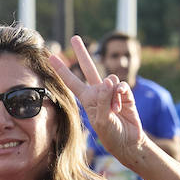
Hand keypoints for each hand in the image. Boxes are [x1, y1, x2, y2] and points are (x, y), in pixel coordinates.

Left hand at [49, 36, 145, 169]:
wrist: (128, 141)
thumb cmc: (111, 134)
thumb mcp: (102, 121)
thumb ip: (104, 100)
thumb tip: (109, 80)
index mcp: (87, 99)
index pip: (71, 82)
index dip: (61, 70)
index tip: (51, 57)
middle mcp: (98, 92)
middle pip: (88, 68)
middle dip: (82, 52)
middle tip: (75, 38)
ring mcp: (111, 91)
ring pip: (110, 79)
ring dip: (112, 95)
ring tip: (114, 111)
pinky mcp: (124, 93)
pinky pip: (121, 85)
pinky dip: (121, 94)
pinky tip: (121, 106)